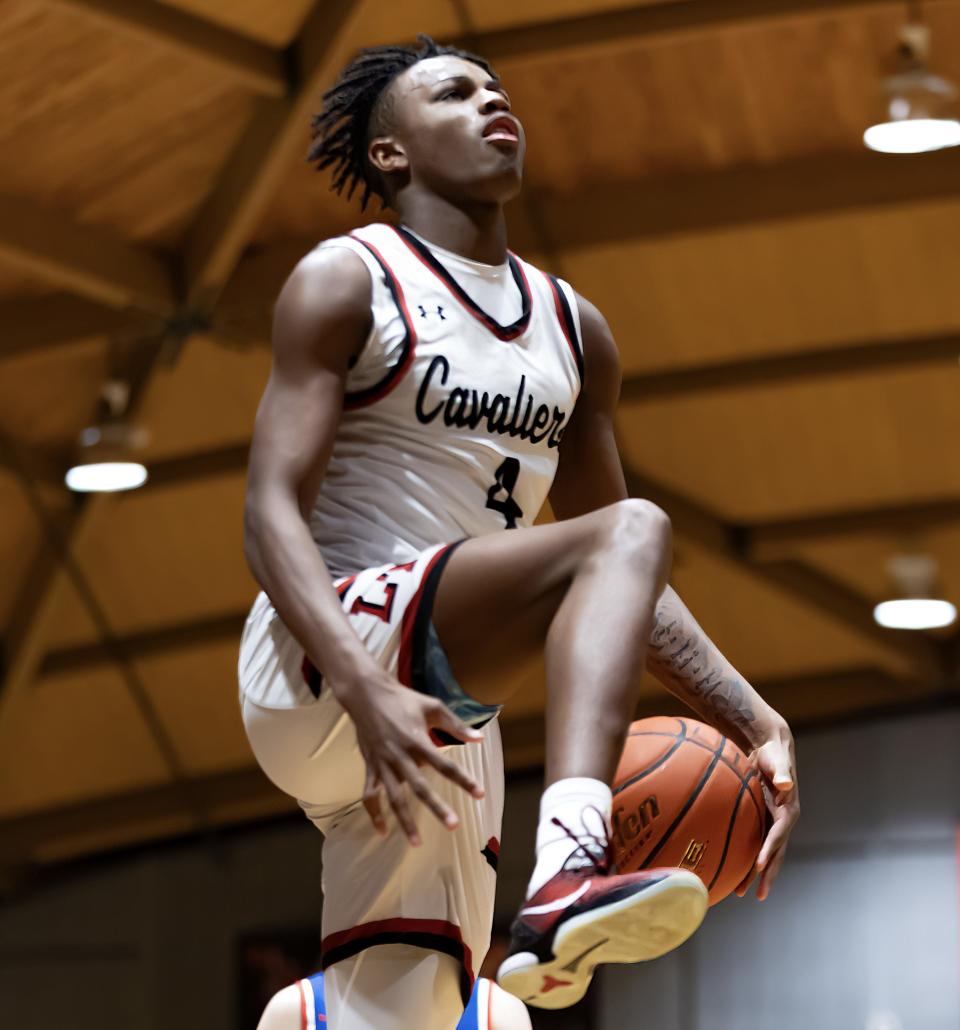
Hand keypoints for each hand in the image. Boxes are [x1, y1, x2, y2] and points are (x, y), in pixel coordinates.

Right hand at [337, 670, 485, 845]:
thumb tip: (479, 739)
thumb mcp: (432, 706)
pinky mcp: (370, 766)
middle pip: (419, 786)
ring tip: (417, 843)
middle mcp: (399, 755)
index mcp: (416, 740)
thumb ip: (456, 724)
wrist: (366, 694)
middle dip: (436, 807)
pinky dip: (374, 814)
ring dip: (404, 821)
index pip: (444, 765)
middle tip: (453, 825)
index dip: (463, 780)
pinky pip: (369, 794)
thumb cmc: (403, 699)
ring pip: (394, 797)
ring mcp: (382, 763)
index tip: (479, 794)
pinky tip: (383, 832)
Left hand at [735, 720, 798, 900]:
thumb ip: (782, 772)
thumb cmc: (774, 754)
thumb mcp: (778, 761)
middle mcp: (782, 822)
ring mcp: (772, 823)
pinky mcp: (762, 820)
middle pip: (776, 852)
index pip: (779, 835)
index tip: (759, 865)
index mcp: (788, 811)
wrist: (770, 750)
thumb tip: (786, 784)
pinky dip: (746, 858)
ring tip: (742, 892)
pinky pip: (754, 843)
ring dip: (755, 873)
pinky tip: (733, 870)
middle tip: (759, 895)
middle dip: (767, 874)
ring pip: (764, 853)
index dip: (770, 850)